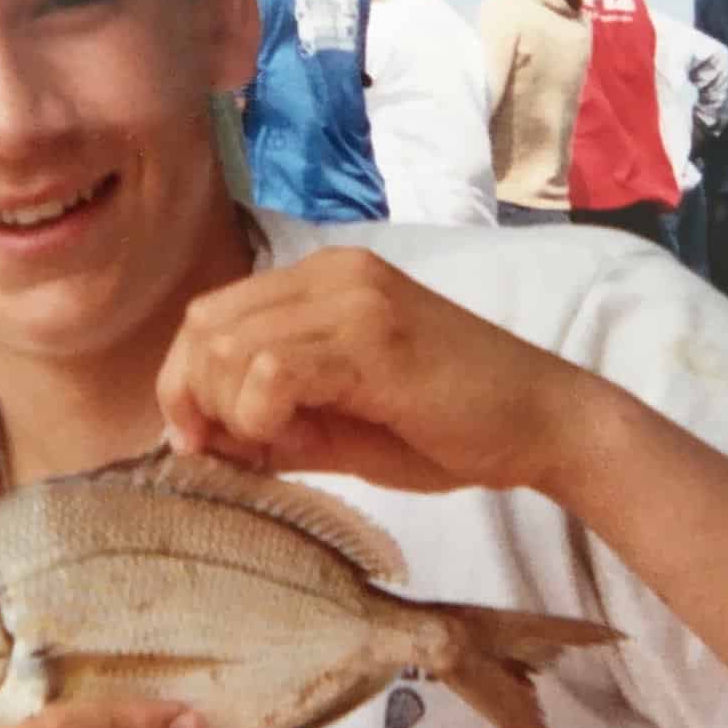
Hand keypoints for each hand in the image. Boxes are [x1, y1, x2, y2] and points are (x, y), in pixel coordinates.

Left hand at [158, 247, 589, 495]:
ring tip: (275, 448)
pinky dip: (260, 415)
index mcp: (320, 282)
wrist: (543, 425)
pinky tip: (294, 440)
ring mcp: (353, 298)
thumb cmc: (446, 429)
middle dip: (197, 399)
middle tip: (234, 454)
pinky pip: (272, 369)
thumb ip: (270, 423)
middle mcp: (331, 274)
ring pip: (228, 345)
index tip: (200, 442)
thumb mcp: (339, 425)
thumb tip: (199, 441)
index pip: (209, 315)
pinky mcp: (373, 335)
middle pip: (205, 325)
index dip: (184, 381)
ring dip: (231, 412)